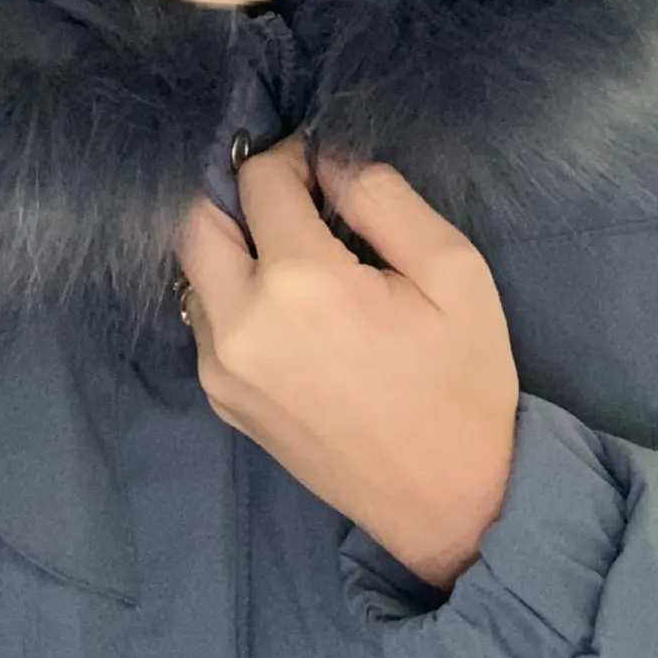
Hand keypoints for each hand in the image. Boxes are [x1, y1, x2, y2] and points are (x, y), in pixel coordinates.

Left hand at [174, 134, 519, 591]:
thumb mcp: (454, 272)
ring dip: (232, 247)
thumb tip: (329, 160)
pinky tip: (290, 309)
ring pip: (194, 274)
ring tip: (294, 254)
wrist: (448, 502)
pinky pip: (207, 322)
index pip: (258, 181)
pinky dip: (234, 296)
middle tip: (293, 199)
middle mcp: (241, 324)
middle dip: (238, 195)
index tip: (322, 163)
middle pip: (197, 221)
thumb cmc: (462, 384)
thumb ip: (383, 198)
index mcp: (301, 284)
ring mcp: (221, 370)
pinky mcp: (222, 401)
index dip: (290, 156)